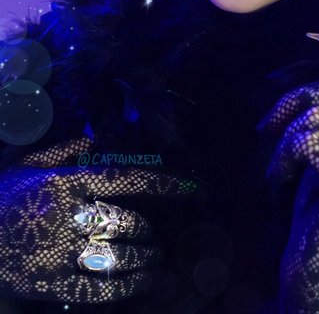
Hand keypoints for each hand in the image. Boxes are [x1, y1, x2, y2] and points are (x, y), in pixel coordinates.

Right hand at [0, 138, 195, 302]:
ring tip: (156, 256)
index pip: (124, 179)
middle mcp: (67, 216)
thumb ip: (66, 150)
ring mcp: (58, 253)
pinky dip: (126, 286)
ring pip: (117, 256)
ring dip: (145, 257)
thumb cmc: (2, 196)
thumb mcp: (29, 164)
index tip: (189, 186)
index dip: (160, 183)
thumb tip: (100, 139)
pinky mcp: (48, 284)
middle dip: (147, 229)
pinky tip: (143, 281)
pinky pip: (97, 289)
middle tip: (154, 233)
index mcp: (65, 183)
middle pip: (125, 222)